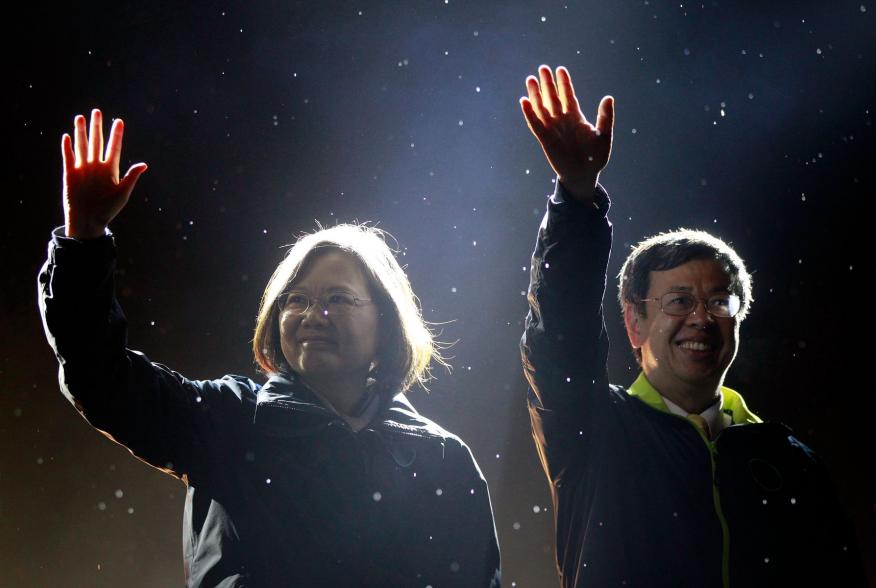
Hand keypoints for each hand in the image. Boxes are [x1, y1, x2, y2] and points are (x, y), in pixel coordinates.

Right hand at [61, 109, 147, 238]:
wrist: (89, 221)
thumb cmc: (108, 209)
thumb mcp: (123, 193)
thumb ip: (131, 177)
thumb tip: (144, 164)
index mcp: (111, 170)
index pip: (114, 148)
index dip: (116, 135)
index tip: (119, 121)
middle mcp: (97, 166)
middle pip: (97, 142)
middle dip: (97, 127)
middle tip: (97, 111)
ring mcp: (83, 169)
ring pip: (82, 146)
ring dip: (81, 132)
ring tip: (80, 117)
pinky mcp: (70, 174)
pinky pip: (68, 158)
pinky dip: (67, 148)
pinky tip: (67, 136)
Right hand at [520, 65, 613, 202]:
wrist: (584, 175)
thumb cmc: (596, 157)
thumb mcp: (604, 135)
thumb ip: (605, 117)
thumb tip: (608, 97)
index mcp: (576, 118)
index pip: (568, 96)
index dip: (564, 83)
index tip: (561, 69)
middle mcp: (562, 121)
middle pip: (552, 98)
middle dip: (548, 83)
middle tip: (543, 68)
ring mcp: (552, 129)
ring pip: (541, 108)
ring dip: (535, 94)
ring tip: (530, 79)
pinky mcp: (545, 139)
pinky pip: (535, 124)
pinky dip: (529, 113)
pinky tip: (523, 101)